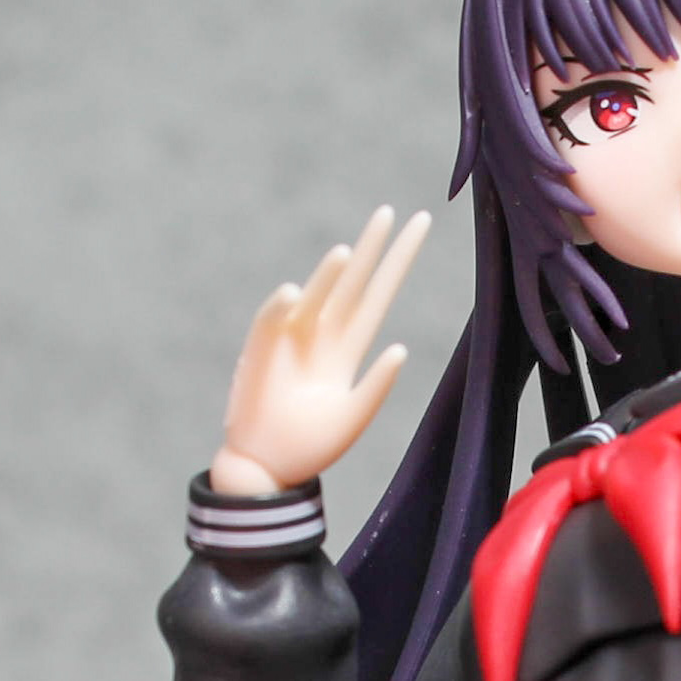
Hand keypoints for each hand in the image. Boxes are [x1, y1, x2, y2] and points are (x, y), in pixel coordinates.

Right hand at [210, 205, 430, 494]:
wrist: (267, 468)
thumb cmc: (311, 445)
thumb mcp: (354, 416)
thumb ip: (377, 384)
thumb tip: (401, 348)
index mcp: (348, 348)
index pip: (378, 295)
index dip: (396, 263)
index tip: (418, 229)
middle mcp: (323, 336)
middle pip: (352, 283)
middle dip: (371, 249)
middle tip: (390, 212)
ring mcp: (291, 340)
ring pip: (316, 298)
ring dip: (328, 277)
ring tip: (348, 252)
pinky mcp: (262, 353)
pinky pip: (273, 323)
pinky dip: (282, 308)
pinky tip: (294, 293)